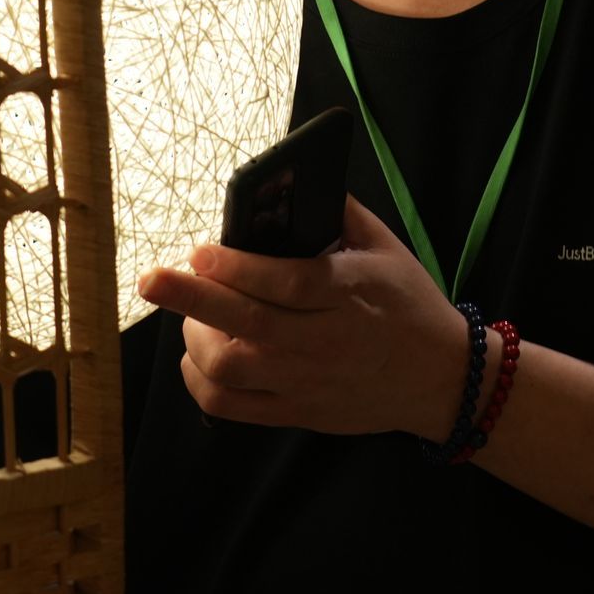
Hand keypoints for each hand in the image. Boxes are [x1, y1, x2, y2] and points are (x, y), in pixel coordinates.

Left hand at [136, 196, 468, 439]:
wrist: (441, 379)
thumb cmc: (411, 305)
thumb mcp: (387, 248)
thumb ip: (342, 213)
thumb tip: (295, 182)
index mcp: (350, 294)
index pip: (287, 282)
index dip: (238, 267)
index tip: (200, 249)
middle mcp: (325, 341)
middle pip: (247, 323)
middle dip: (191, 299)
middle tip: (152, 279)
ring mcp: (307, 381)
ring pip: (232, 368)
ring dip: (196, 338)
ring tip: (190, 314)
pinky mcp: (297, 411)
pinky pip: (232, 407)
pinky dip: (201, 383)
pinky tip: (197, 355)